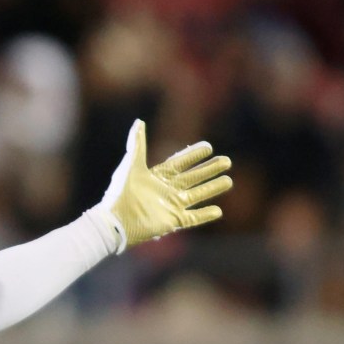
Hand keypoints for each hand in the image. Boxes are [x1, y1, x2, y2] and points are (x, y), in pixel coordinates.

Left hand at [98, 120, 232, 248]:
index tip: (208, 147)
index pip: (180, 163)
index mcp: (157, 177)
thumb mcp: (130, 165)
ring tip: (229, 181)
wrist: (114, 221)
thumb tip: (139, 121)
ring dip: (212, 188)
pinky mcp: (172, 221)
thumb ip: (137, 144)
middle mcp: (167, 191)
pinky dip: (205, 215)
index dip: (193, 155)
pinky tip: (218, 210)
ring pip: (197, 195)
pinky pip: (192, 218)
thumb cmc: (120, 193)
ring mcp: (171, 206)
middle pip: (193, 177)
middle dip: (209, 169)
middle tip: (226, 161)